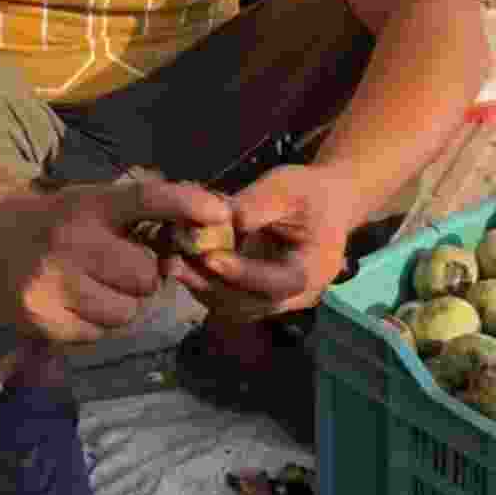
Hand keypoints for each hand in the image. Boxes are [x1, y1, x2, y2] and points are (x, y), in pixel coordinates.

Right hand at [0, 180, 232, 344]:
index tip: (221, 213)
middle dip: (142, 275)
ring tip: (98, 285)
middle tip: (121, 265)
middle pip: (144, 276)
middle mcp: (70, 242)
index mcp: (92, 204)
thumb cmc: (65, 217)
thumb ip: (152, 209)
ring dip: (123, 303)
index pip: (146, 199)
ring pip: (125, 313)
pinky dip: (96, 322)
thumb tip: (215, 217)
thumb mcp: (102, 199)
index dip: (186, 204)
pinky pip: (98, 334)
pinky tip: (76, 301)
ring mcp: (50, 285)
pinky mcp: (39, 321)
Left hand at [165, 164, 365, 321]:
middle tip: (175, 259)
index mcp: (315, 269)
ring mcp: (275, 302)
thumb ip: (258, 203)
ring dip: (200, 286)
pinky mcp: (256, 299)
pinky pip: (225, 300)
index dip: (243, 273)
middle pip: (250, 303)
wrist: (324, 206)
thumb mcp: (288, 187)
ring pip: (232, 307)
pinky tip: (180, 262)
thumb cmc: (310, 193)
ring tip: (171, 259)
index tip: (209, 256)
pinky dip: (202, 284)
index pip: (278, 283)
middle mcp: (297, 296)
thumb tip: (223, 219)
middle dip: (210, 283)